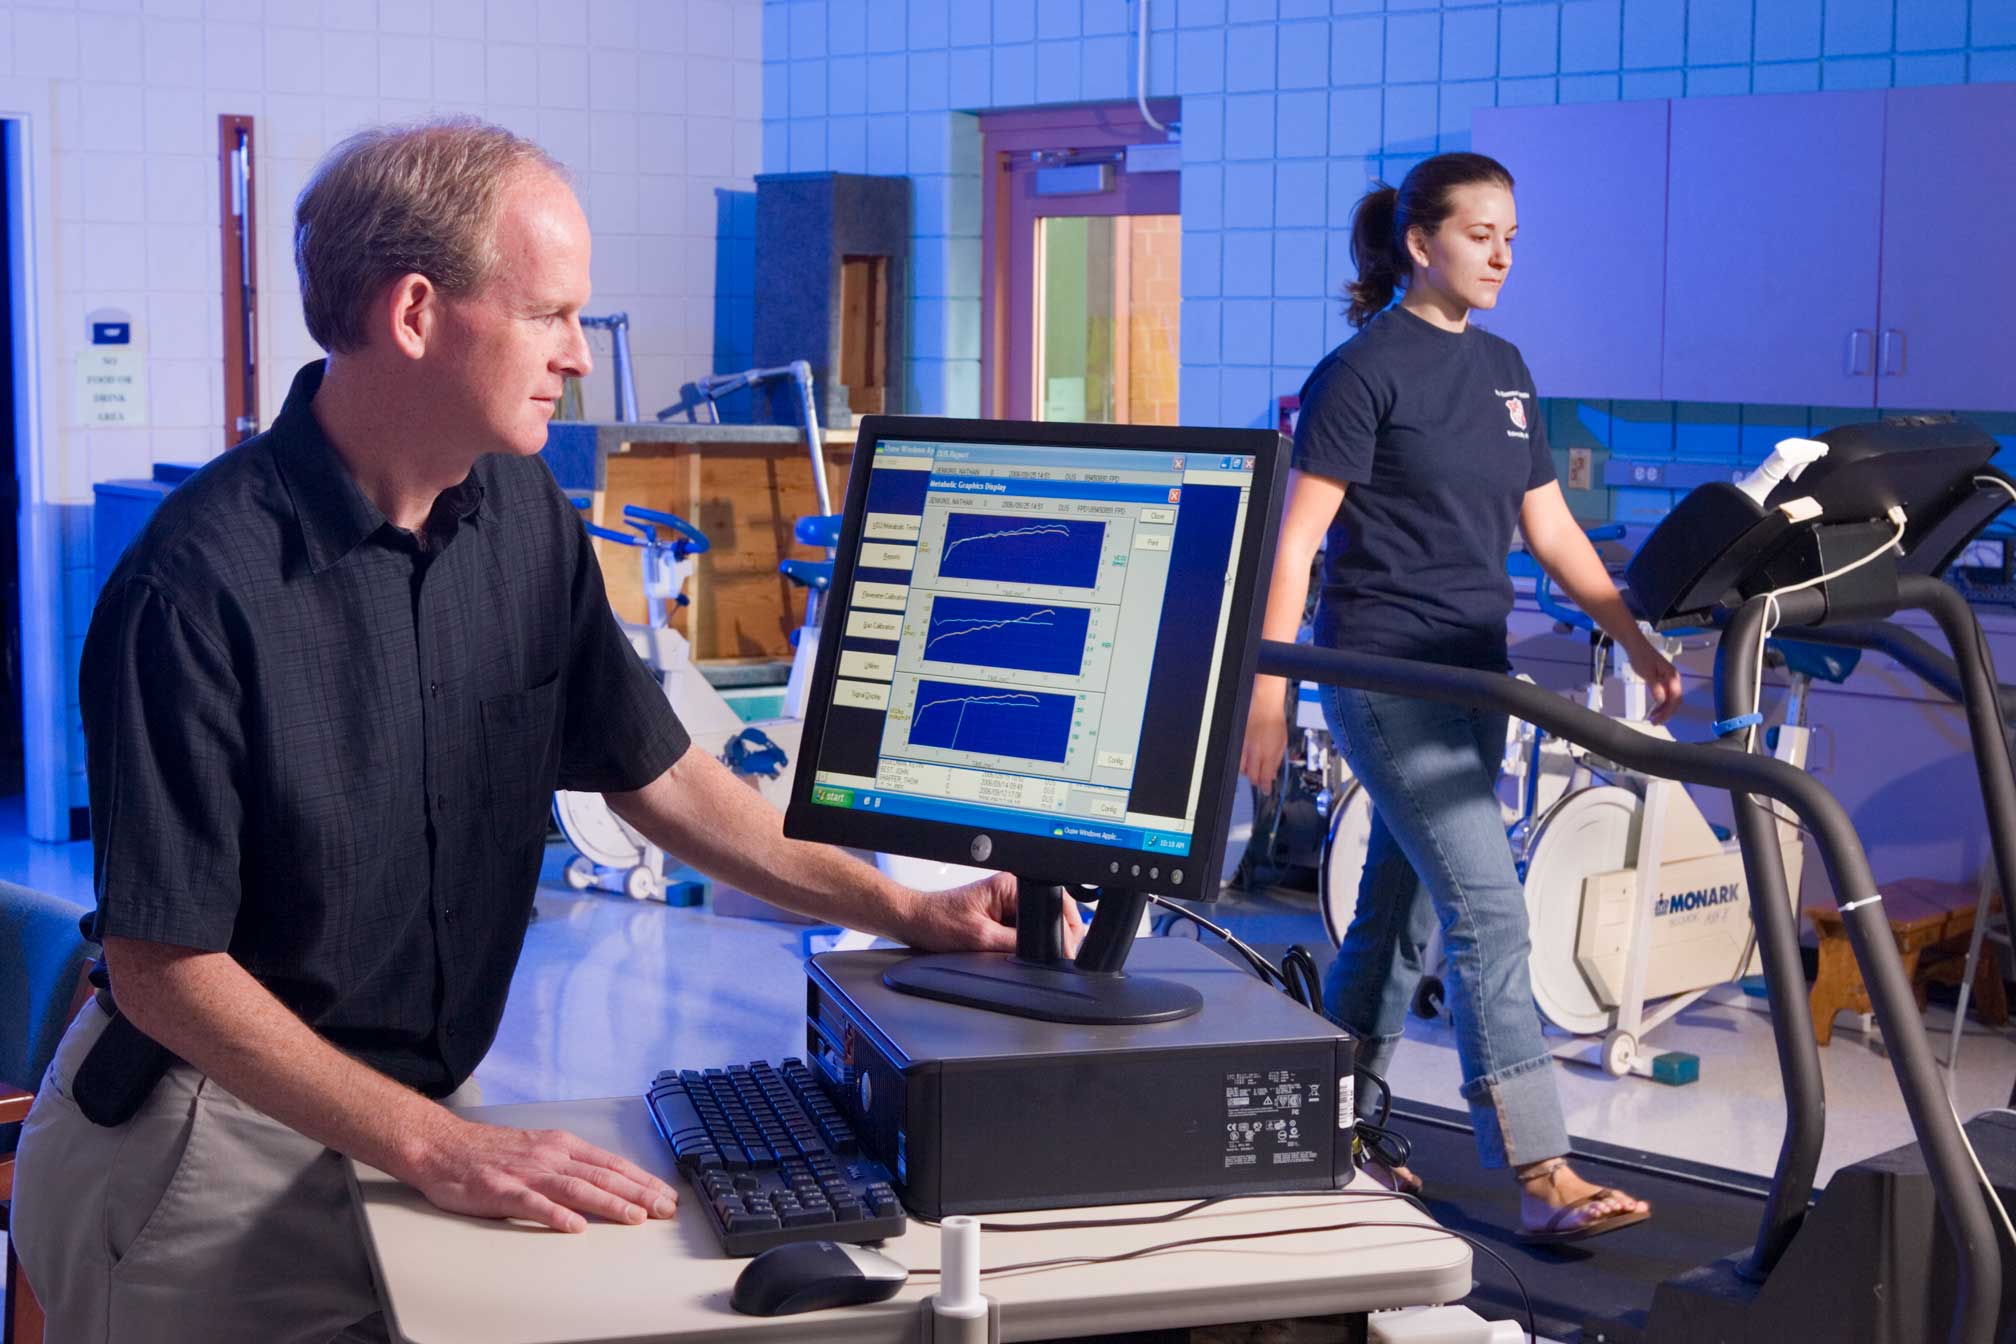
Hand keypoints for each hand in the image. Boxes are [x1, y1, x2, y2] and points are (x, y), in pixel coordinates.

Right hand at [405, 1117, 679, 1232]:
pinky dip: (555, 1214)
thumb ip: (570, 1165)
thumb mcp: (539, 1149)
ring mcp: (526, 1172)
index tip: (666, 1194)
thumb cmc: (492, 1152)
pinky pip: (532, 1204)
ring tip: (634, 1218)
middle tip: (665, 1209)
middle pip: (602, 1175)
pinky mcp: (501, 1189)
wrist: (444, 1145)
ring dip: (609, 1203)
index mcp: (562, 1145)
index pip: (611, 1163)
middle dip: (638, 1193)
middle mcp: (550, 1156)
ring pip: (576, 1188)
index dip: (642, 1180)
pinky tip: (574, 1225)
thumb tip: (608, 1182)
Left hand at [903, 871, 1086, 955]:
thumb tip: (1042, 955)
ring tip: (1008, 948)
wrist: (914, 921)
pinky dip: (1021, 943)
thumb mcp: (980, 938)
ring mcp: (1008, 902)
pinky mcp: (1001, 914)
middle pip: (1052, 916)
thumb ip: (1015, 945)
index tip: (1060, 950)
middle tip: (1039, 957)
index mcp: (1013, 884)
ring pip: (1038, 926)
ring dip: (1033, 941)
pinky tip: (1004, 948)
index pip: (1057, 905)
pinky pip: (1023, 931)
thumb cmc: (936, 921)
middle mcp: (1014, 889)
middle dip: (1050, 938)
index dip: (1064, 930)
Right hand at [1240, 683, 1288, 792]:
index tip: (1266, 791)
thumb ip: (1276, 761)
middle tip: (1260, 781)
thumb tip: (1272, 774)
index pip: (1265, 778)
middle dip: (1256, 781)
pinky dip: (1241, 763)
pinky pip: (1237, 759)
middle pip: (1252, 777)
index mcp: (1268, 753)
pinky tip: (1247, 761)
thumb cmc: (1275, 722)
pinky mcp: (1238, 743)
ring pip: (1242, 770)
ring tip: (1254, 768)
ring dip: (1248, 772)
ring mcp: (1245, 748)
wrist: (1263, 707)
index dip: (1265, 788)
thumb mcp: (1282, 744)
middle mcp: (1255, 752)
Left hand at [1628, 639, 1683, 725]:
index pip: (1675, 698)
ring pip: (1671, 699)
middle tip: (1656, 722)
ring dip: (1664, 710)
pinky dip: (1661, 704)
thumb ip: (1655, 687)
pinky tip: (1655, 709)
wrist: (1636, 647)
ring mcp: (1669, 679)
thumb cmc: (1641, 657)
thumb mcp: (1647, 674)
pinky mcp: (1663, 680)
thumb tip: (1661, 700)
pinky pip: (1666, 695)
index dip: (1668, 711)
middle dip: (1667, 713)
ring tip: (1655, 718)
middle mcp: (1673, 678)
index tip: (1659, 719)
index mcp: (1672, 676)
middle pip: (1675, 700)